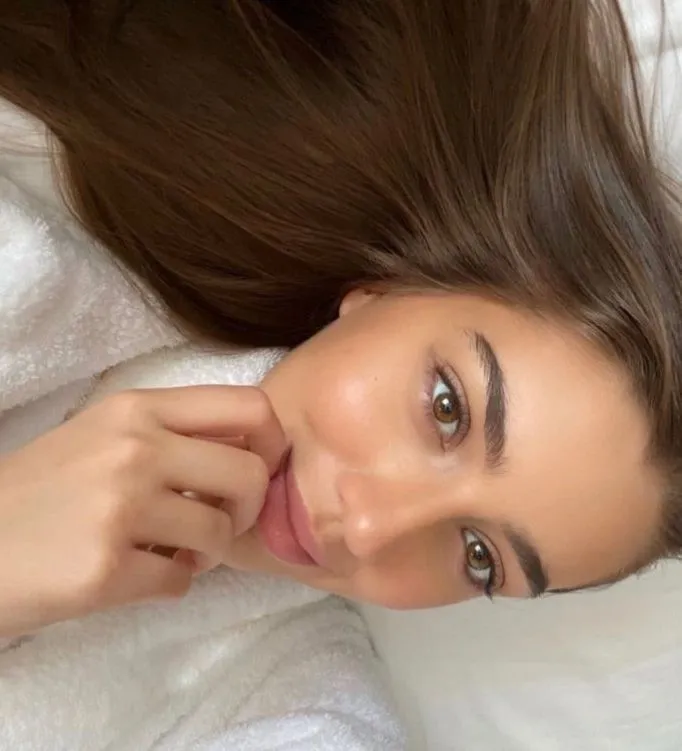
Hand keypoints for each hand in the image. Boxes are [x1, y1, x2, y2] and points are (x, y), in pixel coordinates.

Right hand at [0, 386, 285, 636]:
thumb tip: (253, 454)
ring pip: (221, 535)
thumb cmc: (45, 489)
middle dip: (247, 509)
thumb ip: (174, 433)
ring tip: (168, 549)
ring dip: (204, 553)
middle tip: (219, 522)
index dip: (271, 443)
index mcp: (137, 409)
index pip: (249, 406)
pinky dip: (168, 583)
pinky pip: (182, 582)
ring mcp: (120, 507)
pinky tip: (135, 573)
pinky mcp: (106, 567)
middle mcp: (134, 448)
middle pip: (251, 474)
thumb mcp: (105, 434)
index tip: (257, 469)